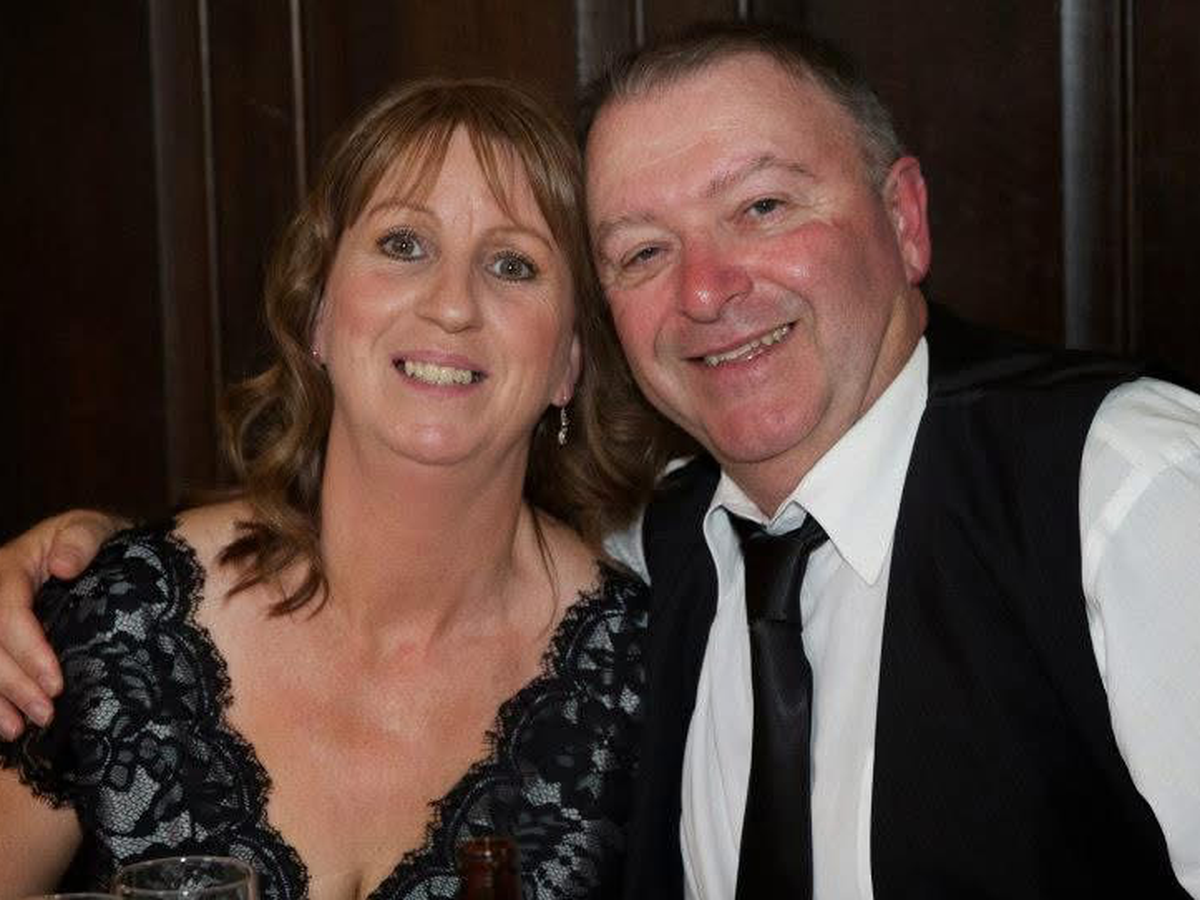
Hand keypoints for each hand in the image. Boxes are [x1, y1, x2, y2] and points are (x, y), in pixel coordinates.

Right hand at [0, 510, 124, 739]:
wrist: (99, 552)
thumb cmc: (96, 542)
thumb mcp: (94, 529)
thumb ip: (82, 541)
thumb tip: (62, 567)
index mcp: (10, 566)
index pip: (5, 610)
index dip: (26, 650)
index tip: (55, 683)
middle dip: (12, 682)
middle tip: (45, 712)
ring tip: (20, 729)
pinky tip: (6, 725)